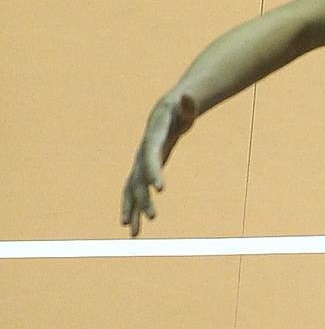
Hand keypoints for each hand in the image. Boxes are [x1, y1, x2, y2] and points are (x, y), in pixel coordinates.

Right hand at [121, 90, 196, 233]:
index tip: (161, 189)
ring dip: (131, 210)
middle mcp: (142, 154)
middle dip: (143, 199)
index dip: (154, 172)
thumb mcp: (186, 108)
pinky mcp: (142, 172)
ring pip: (132, 190)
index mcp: (153, 140)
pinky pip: (134, 192)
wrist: (164, 114)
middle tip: (153, 218)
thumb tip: (188, 96)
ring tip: (133, 232)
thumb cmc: (179, 111)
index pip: (152, 158)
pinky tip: (132, 225)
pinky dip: (133, 207)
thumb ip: (189, 105)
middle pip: (139, 179)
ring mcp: (139, 164)